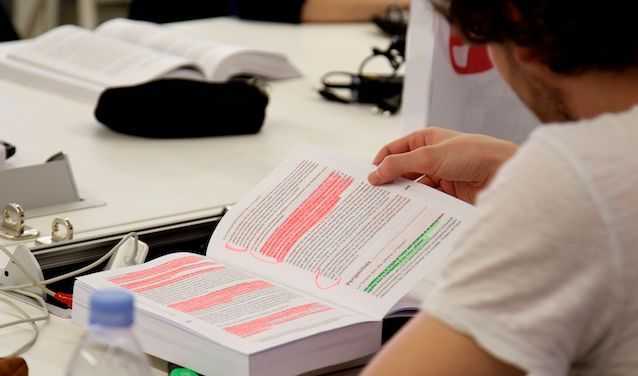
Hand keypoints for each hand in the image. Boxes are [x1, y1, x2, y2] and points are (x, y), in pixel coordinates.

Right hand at [368, 128, 517, 203]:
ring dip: (404, 199)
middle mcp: (431, 158)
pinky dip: (418, 209)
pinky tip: (408, 217)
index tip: (368, 180)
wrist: (505, 174)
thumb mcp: (429, 156)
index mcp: (425, 140)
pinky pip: (427, 203)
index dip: (380, 163)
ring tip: (388, 212)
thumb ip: (399, 164)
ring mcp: (440, 177)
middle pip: (402, 172)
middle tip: (373, 199)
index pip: (393, 151)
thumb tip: (374, 174)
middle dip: (390, 183)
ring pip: (414, 189)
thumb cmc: (473, 154)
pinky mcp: (448, 196)